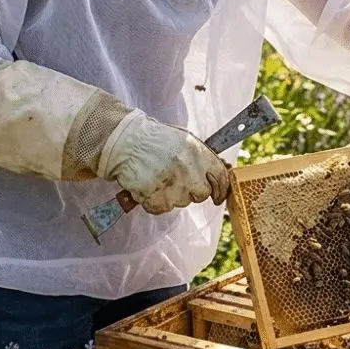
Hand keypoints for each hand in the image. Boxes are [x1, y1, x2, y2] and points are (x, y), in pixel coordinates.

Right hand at [98, 110, 229, 214]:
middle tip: (177, 179)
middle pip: (201, 194)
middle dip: (192, 191)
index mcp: (198, 153)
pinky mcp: (156, 199)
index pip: (221, 178)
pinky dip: (155, 201)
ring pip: (181, 202)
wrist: (125, 143)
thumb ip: (203, 157)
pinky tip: (149, 184)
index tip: (217, 195)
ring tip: (158, 177)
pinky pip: (162, 208)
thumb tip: (224, 170)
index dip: (221, 189)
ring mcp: (172, 186)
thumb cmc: (155, 140)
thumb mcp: (184, 140)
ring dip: (172, 195)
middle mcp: (188, 170)